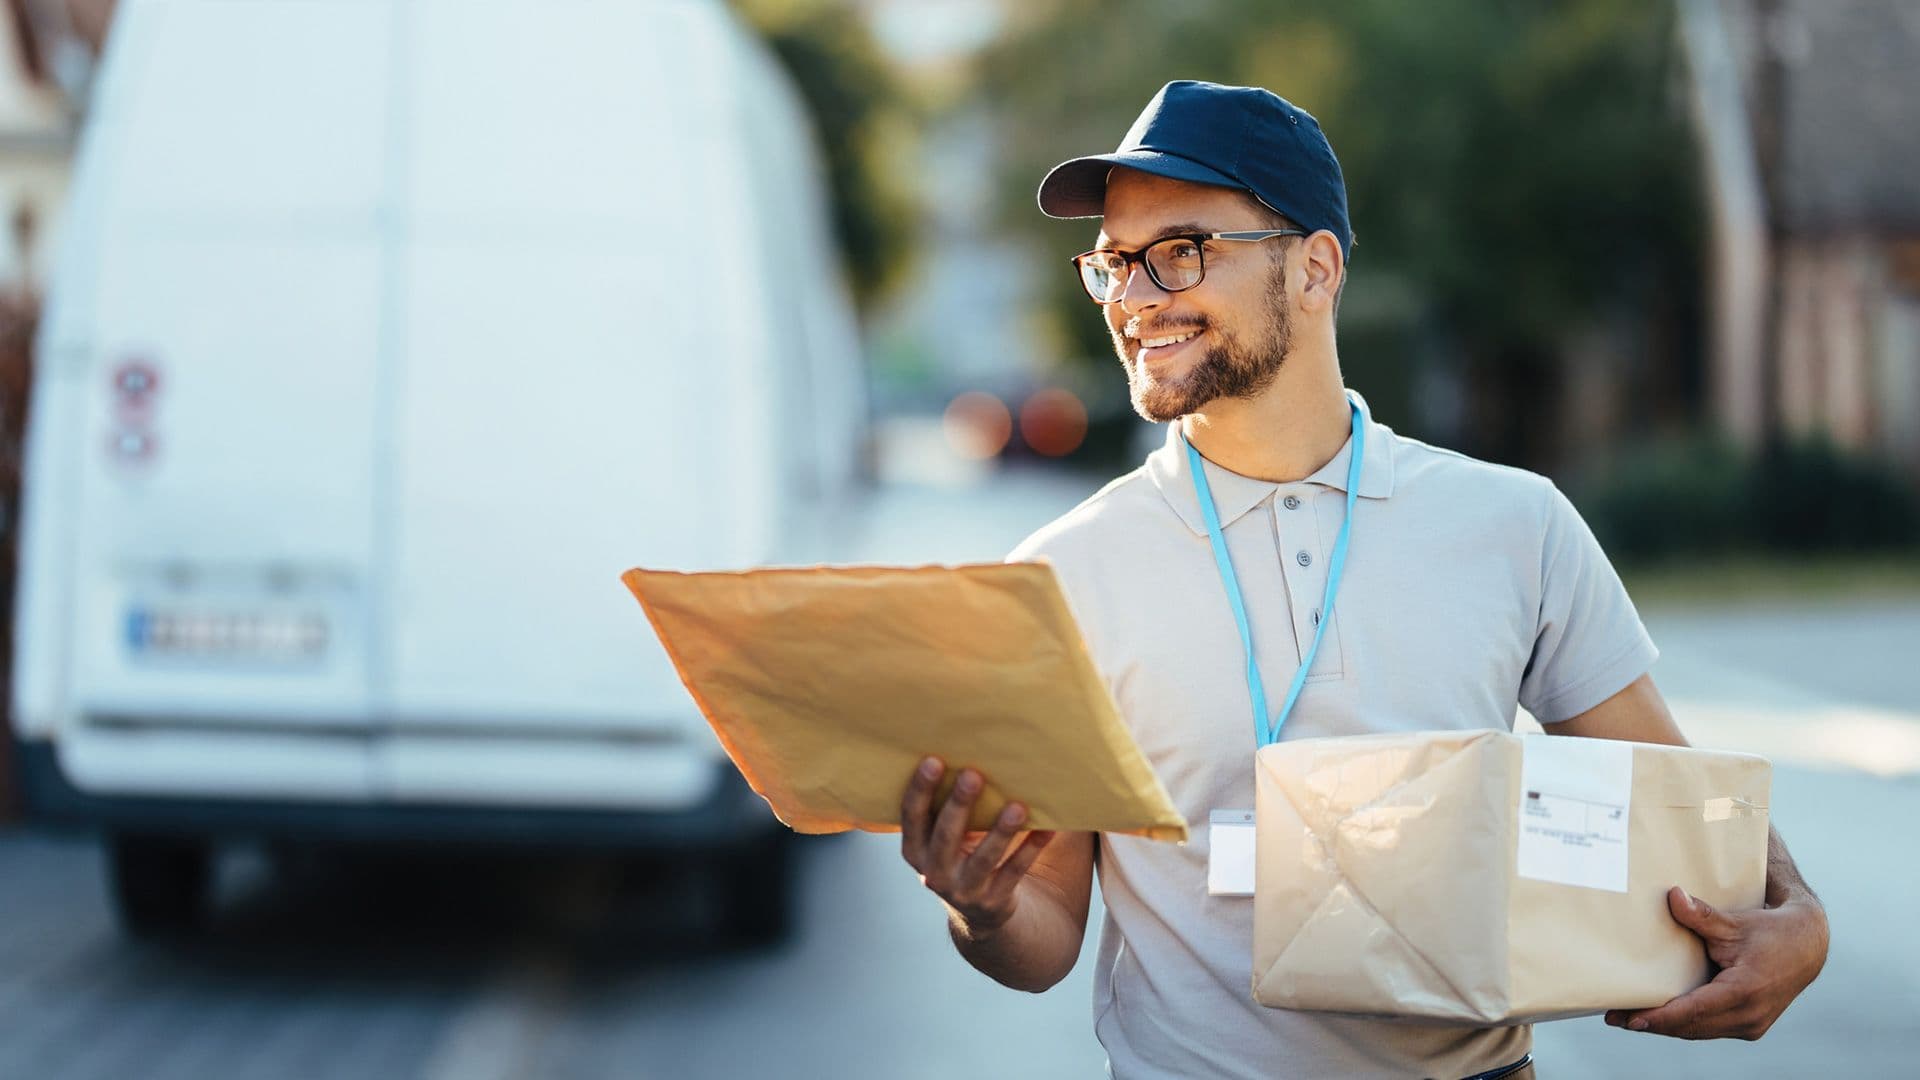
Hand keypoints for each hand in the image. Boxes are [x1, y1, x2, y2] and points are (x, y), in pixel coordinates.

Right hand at [898, 756, 1055, 935]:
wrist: (979, 910)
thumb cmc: (960, 852)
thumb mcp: (943, 838)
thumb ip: (947, 807)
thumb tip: (973, 750)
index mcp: (915, 850)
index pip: (912, 817)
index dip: (920, 790)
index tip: (933, 760)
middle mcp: (933, 872)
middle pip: (946, 836)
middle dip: (959, 805)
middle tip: (972, 774)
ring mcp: (963, 890)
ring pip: (983, 858)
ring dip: (1000, 831)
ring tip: (1016, 806)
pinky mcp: (994, 900)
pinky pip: (1014, 871)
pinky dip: (1031, 849)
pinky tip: (1047, 829)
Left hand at [1605, 885, 1828, 1039]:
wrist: (1807, 946)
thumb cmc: (1769, 931)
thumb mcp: (1735, 922)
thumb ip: (1702, 915)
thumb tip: (1673, 896)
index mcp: (1746, 991)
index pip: (1695, 1010)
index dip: (1661, 1017)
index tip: (1631, 1019)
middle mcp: (1750, 1015)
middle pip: (1692, 1026)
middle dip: (1653, 1024)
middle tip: (1614, 1018)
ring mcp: (1752, 1024)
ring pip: (1700, 1031)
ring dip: (1666, 1027)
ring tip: (1628, 1019)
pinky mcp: (1751, 1026)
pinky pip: (1711, 1029)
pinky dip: (1685, 1024)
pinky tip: (1659, 1018)